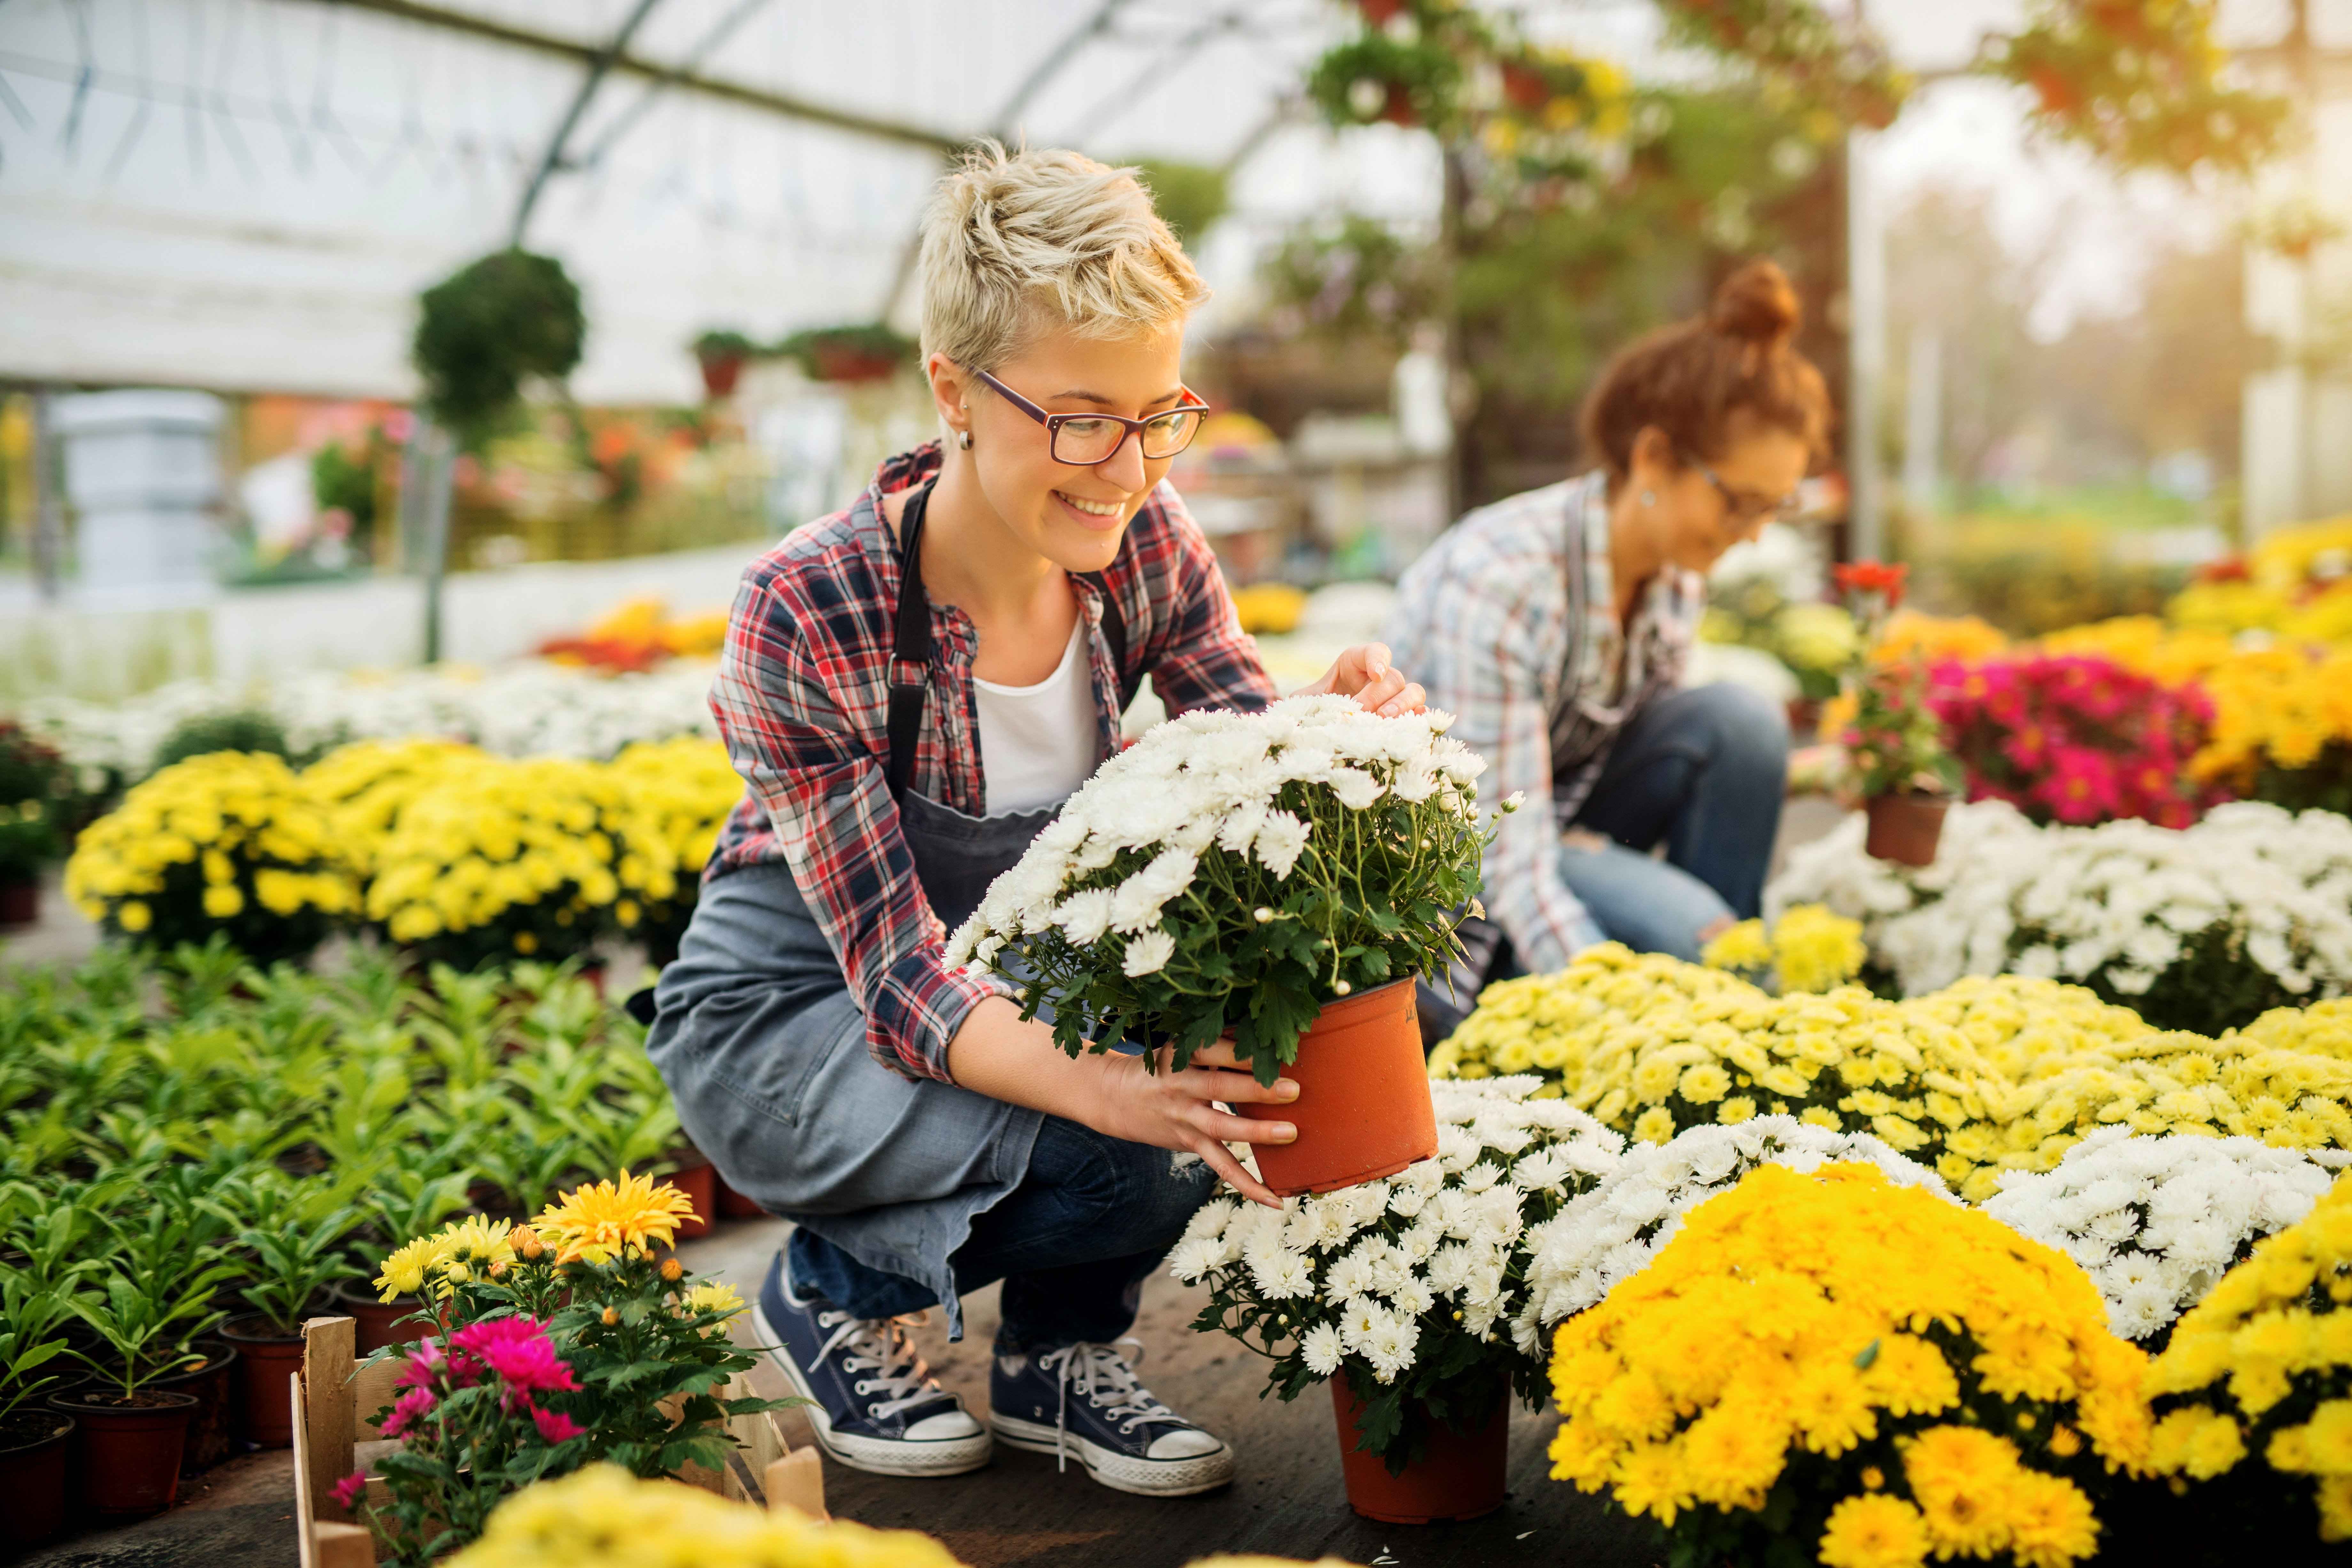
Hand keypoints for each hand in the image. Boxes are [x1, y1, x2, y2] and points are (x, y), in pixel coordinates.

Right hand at [1081, 1040, 1299, 1208]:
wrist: (1117, 1097)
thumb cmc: (1164, 1066)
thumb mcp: (1181, 1047)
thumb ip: (1218, 1044)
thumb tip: (1265, 1036)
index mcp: (1181, 1055)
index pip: (1212, 1050)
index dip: (1241, 1052)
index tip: (1275, 1052)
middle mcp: (1181, 1086)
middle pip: (1219, 1087)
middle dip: (1256, 1089)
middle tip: (1292, 1089)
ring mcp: (1184, 1117)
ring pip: (1220, 1127)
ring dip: (1256, 1132)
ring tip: (1290, 1133)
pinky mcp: (1189, 1143)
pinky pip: (1220, 1166)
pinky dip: (1248, 1184)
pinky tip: (1274, 1199)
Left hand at [1300, 641, 1425, 716]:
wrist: (1324, 724)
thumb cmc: (1316, 706)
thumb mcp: (1305, 699)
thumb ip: (1303, 701)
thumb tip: (1295, 716)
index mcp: (1358, 662)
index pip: (1376, 651)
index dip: (1379, 659)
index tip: (1375, 674)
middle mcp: (1381, 677)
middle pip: (1393, 678)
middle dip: (1378, 696)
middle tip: (1363, 711)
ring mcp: (1395, 696)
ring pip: (1413, 692)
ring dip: (1402, 706)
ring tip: (1385, 720)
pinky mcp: (1403, 716)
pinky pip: (1419, 714)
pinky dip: (1418, 719)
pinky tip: (1411, 727)